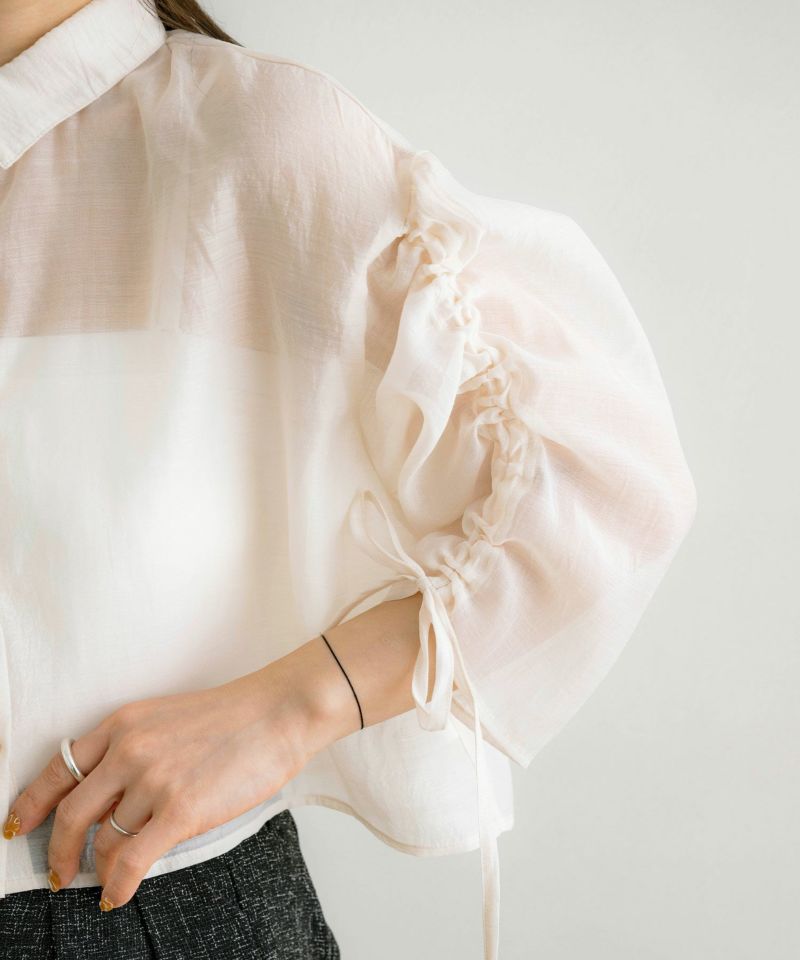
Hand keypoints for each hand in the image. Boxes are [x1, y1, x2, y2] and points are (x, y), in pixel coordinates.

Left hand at [2, 661, 321, 910]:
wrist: (279, 712)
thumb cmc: (233, 716)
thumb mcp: (167, 717)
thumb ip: (132, 748)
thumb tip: (108, 800)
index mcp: (123, 722)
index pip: (60, 768)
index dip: (33, 803)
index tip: (18, 825)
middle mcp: (129, 750)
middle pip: (70, 813)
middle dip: (57, 852)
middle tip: (58, 872)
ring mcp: (153, 780)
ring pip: (106, 841)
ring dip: (99, 869)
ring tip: (106, 881)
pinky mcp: (180, 810)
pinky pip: (132, 861)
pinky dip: (118, 885)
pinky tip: (117, 896)